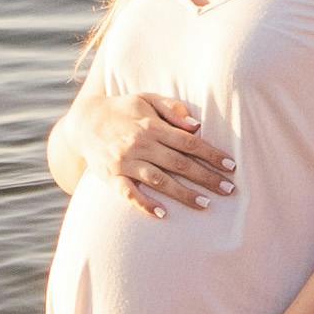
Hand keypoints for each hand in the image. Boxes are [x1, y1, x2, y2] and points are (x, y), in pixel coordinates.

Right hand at [89, 85, 233, 217]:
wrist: (83, 122)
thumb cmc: (121, 110)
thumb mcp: (145, 99)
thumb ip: (171, 108)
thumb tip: (196, 125)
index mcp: (151, 126)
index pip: (188, 142)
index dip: (211, 154)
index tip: (231, 166)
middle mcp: (140, 144)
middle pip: (179, 163)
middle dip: (206, 177)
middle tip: (228, 189)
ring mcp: (125, 162)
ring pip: (159, 181)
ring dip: (183, 193)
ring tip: (205, 204)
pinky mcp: (111, 177)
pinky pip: (129, 193)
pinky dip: (145, 203)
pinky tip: (162, 213)